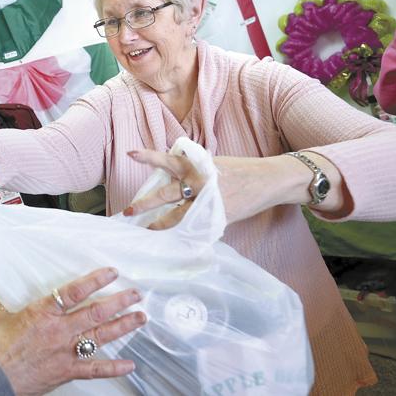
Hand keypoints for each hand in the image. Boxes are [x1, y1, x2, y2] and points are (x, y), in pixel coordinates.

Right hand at [0, 267, 145, 394]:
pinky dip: (114, 368)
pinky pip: (95, 369)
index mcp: (44, 313)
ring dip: (123, 326)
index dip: (96, 281)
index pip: (75, 292)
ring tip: (139, 318)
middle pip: (96, 312)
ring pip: (100, 336)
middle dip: (119, 302)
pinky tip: (129, 365)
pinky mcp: (67, 370)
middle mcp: (59, 330)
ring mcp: (65, 351)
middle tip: (135, 295)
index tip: (111, 273)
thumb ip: (3, 309)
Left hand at [124, 149, 337, 227]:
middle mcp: (199, 182)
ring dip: (160, 224)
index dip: (149, 157)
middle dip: (145, 203)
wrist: (267, 180)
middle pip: (165, 194)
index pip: (168, 160)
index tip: (131, 153)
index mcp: (197, 165)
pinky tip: (173, 242)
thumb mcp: (213, 163)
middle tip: (128, 211)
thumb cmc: (239, 170)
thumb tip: (171, 177)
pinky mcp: (217, 217)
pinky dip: (183, 234)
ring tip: (146, 230)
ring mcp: (208, 202)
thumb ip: (192, 169)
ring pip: (177, 216)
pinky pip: (195, 227)